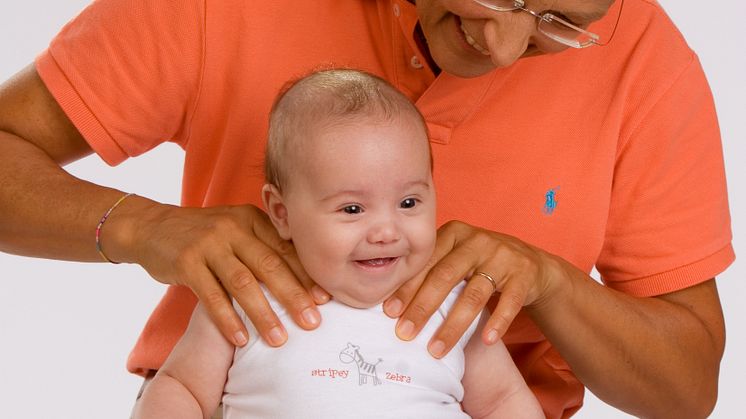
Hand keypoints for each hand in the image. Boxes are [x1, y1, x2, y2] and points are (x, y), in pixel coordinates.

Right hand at [118, 201, 329, 346]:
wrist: (151, 226)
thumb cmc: (202, 234)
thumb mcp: (235, 229)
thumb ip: (262, 246)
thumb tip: (302, 279)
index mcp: (251, 219)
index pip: (284, 249)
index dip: (306, 275)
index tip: (324, 299)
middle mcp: (233, 228)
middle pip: (270, 266)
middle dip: (294, 297)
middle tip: (312, 322)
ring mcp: (209, 244)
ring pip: (243, 283)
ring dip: (264, 314)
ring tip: (279, 339)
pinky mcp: (187, 262)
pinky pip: (212, 296)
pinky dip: (228, 319)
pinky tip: (241, 339)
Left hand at [383, 220, 560, 357]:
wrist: (529, 262)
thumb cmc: (480, 263)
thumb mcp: (456, 257)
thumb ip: (431, 270)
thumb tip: (392, 305)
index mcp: (453, 233)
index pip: (426, 262)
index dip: (406, 287)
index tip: (389, 312)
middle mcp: (477, 241)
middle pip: (445, 276)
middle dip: (422, 308)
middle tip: (405, 333)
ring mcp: (502, 256)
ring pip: (474, 294)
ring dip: (453, 325)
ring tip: (437, 349)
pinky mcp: (523, 274)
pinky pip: (510, 302)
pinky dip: (497, 322)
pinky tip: (485, 340)